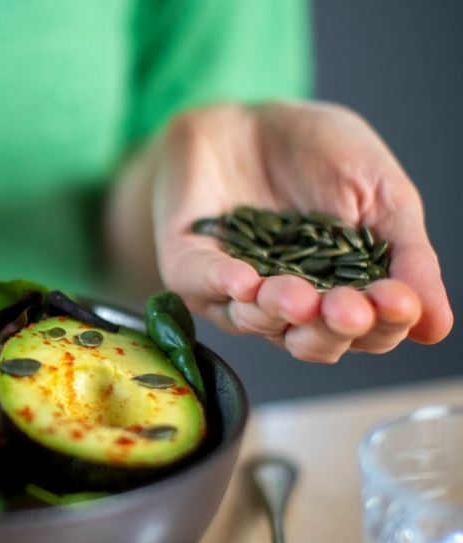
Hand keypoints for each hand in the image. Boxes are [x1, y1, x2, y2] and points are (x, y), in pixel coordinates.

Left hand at [152, 101, 451, 362]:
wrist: (248, 116)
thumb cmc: (320, 153)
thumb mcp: (382, 193)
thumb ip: (407, 254)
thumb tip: (437, 325)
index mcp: (343, 292)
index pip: (368, 330)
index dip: (384, 322)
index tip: (398, 301)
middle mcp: (289, 304)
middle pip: (312, 342)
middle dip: (331, 328)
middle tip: (347, 309)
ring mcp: (235, 290)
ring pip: (257, 322)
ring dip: (279, 311)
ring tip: (296, 295)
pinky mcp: (189, 266)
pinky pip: (202, 285)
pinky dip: (222, 283)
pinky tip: (244, 279)